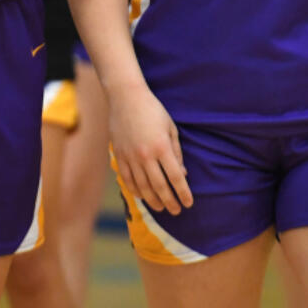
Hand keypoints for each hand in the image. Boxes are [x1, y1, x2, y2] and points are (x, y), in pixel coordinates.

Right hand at [107, 82, 191, 214]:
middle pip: (160, 186)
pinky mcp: (119, 155)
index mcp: (162, 147)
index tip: (188, 203)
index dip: (183, 193)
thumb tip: (183, 174)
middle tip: (177, 211)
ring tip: (161, 208)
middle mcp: (146, 155)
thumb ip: (177, 153)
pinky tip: (142, 196)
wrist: (125, 97)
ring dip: (153, 200)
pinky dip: (135, 190)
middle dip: (170, 202)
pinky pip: (127, 179)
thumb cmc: (152, 110)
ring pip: (143, 186)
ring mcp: (130, 156)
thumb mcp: (171, 128)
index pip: (176, 177)